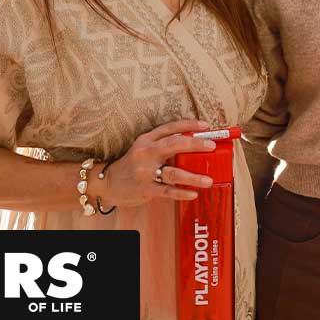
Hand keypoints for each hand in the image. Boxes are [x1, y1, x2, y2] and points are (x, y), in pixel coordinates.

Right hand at [99, 119, 215, 207]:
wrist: (108, 183)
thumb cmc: (132, 165)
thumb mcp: (144, 149)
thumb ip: (163, 145)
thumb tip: (195, 146)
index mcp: (147, 139)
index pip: (170, 128)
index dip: (189, 125)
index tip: (206, 126)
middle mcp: (146, 152)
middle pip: (174, 144)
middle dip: (195, 144)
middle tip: (212, 146)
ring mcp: (145, 171)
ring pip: (174, 172)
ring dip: (193, 176)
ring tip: (208, 180)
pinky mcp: (145, 189)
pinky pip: (168, 191)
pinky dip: (182, 193)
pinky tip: (193, 194)